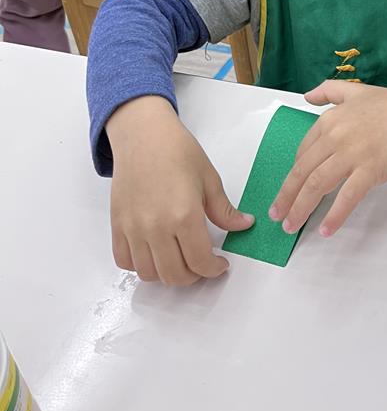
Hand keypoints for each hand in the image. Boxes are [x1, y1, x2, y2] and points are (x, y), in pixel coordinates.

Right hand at [108, 97, 252, 285]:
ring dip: (167, 273)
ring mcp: (133, 228)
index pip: (200, 262)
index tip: (220, 264)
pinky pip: (124, 260)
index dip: (214, 269)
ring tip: (179, 259)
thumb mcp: (209, 179)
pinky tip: (154, 253)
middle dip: (193, 276)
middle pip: (174, 275)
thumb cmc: (177, 151)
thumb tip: (244, 225)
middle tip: (202, 264)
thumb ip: (224, 210)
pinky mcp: (118, 225)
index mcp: (184, 216)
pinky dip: (139, 265)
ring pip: (149, 273)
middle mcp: (156, 227)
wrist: (143, 134)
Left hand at [269, 77, 386, 237]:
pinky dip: (334, 216)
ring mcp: (352, 153)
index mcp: (329, 120)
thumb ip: (329, 91)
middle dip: (286, 197)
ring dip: (301, 209)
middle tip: (277, 215)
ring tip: (292, 225)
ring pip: (318, 185)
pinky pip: (347, 197)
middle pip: (303, 172)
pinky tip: (325, 229)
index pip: (303, 152)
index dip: (293, 175)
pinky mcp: (371, 169)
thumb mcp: (355, 90)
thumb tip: (308, 96)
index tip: (288, 191)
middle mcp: (335, 136)